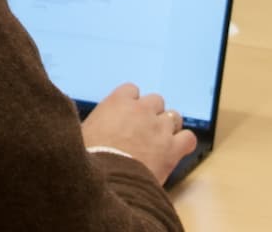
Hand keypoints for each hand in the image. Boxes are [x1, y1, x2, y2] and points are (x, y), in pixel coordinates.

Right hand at [81, 82, 196, 182]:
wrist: (105, 180)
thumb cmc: (88, 158)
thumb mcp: (83, 131)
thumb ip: (96, 122)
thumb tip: (93, 125)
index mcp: (117, 102)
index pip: (131, 90)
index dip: (131, 103)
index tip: (128, 115)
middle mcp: (141, 109)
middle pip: (155, 101)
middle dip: (151, 114)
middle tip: (144, 132)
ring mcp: (159, 127)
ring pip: (174, 117)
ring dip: (168, 127)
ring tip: (160, 142)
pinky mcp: (172, 147)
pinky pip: (188, 138)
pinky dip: (184, 143)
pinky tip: (176, 151)